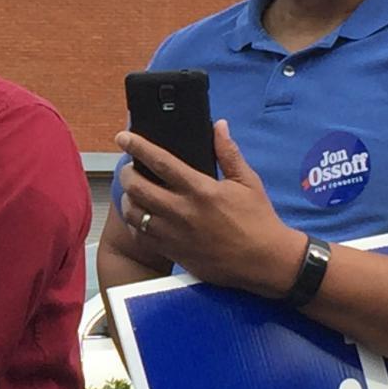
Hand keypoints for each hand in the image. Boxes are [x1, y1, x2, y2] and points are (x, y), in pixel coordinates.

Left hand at [114, 121, 299, 297]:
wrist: (264, 262)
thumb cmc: (258, 220)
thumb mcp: (247, 181)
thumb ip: (228, 153)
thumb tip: (219, 126)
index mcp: (201, 189)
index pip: (160, 162)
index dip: (137, 146)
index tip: (123, 138)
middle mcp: (183, 211)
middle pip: (137, 187)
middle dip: (126, 173)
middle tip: (128, 168)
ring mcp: (174, 234)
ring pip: (134, 213)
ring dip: (128, 198)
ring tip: (133, 192)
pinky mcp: (173, 252)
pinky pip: (141, 236)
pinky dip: (135, 224)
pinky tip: (141, 217)